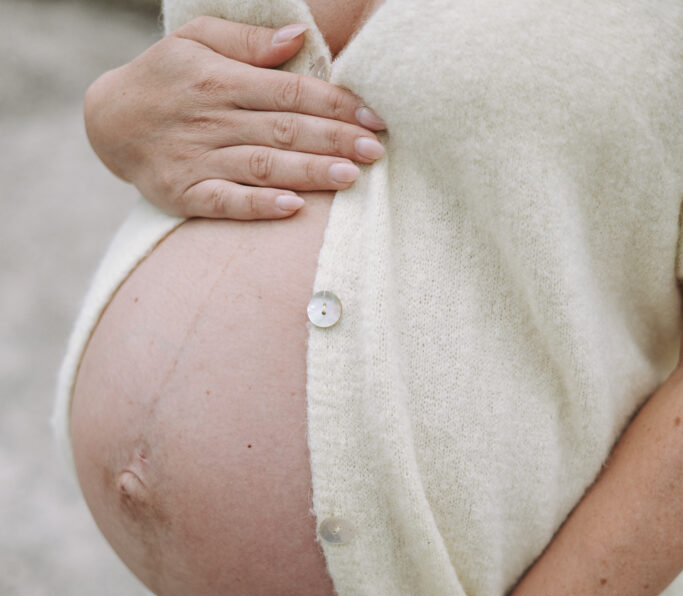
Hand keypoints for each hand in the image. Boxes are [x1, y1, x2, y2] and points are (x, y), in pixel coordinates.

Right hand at [84, 17, 386, 219]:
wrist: (110, 122)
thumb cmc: (165, 77)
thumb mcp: (196, 39)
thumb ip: (248, 41)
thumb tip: (297, 39)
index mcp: (221, 79)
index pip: (289, 90)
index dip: (334, 104)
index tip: (373, 117)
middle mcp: (213, 120)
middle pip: (285, 130)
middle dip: (334, 140)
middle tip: (376, 152)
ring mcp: (199, 160)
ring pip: (264, 166)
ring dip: (308, 173)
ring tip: (349, 178)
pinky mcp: (185, 194)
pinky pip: (227, 202)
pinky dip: (259, 205)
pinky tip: (293, 207)